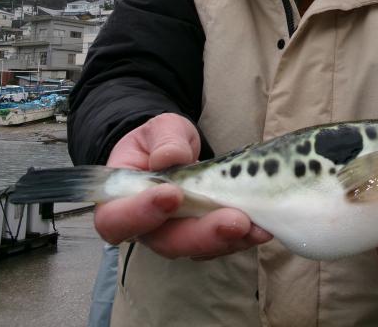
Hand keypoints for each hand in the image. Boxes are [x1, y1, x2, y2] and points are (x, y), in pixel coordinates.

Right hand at [93, 113, 271, 258]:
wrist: (177, 151)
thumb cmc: (160, 140)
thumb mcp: (161, 129)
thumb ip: (164, 140)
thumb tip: (169, 157)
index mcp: (120, 200)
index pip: (116, 219)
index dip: (140, 214)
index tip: (172, 195)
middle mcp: (145, 226)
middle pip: (164, 242)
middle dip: (201, 234)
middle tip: (234, 221)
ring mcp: (175, 235)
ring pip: (196, 248)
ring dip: (227, 240)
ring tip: (256, 227)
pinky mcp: (202, 237)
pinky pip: (218, 244)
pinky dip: (241, 238)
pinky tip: (261, 228)